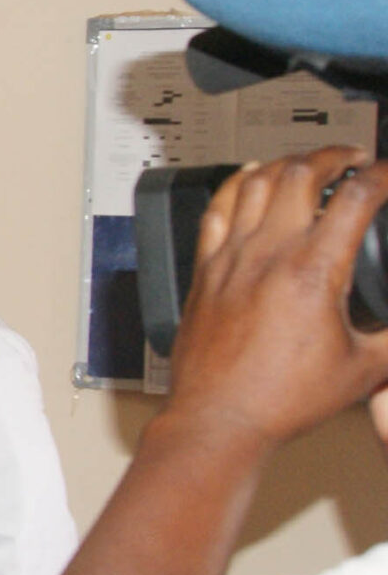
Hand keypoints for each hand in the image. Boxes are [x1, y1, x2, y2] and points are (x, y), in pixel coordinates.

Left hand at [167, 148, 387, 447]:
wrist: (220, 418)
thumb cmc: (279, 400)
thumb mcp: (365, 369)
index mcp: (313, 272)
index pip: (357, 197)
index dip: (383, 175)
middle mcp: (268, 255)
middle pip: (301, 172)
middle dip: (334, 155)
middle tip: (353, 158)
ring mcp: (231, 259)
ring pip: (256, 183)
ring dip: (288, 162)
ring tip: (309, 162)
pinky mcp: (205, 270)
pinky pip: (216, 209)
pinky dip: (237, 184)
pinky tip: (250, 177)